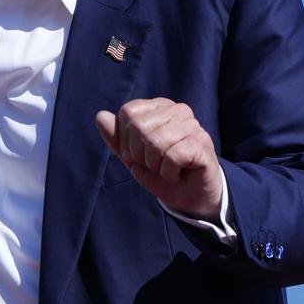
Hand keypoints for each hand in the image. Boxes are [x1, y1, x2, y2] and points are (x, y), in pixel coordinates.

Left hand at [95, 99, 222, 219]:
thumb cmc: (161, 171)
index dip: (125, 139)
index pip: (128, 112)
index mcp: (159, 106)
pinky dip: (168, 172)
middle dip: (139, 154)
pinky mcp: (202, 143)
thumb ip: (116, 137)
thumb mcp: (132, 156)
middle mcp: (178, 110)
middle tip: (153, 164)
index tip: (139, 154)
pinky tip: (177, 173)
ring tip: (166, 168)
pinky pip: (172, 156)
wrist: (188, 197)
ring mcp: (193, 125)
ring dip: (154, 165)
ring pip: (155, 142)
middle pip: (138, 126)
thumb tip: (100, 116)